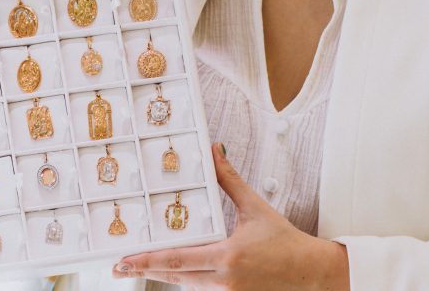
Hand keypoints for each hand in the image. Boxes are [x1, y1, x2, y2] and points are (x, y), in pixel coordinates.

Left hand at [111, 144, 349, 289]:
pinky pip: (200, 290)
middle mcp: (224, 280)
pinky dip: (184, 280)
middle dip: (143, 270)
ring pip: (185, 285)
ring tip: (136, 267)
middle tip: (117, 267)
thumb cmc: (285, 241)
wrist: (311, 273)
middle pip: (174, 277)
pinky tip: (170, 272)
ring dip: (161, 275)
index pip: (178, 260)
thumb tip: (215, 150)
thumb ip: (230, 180)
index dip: (148, 260)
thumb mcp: (255, 208)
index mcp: (228, 256)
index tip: (125, 259)